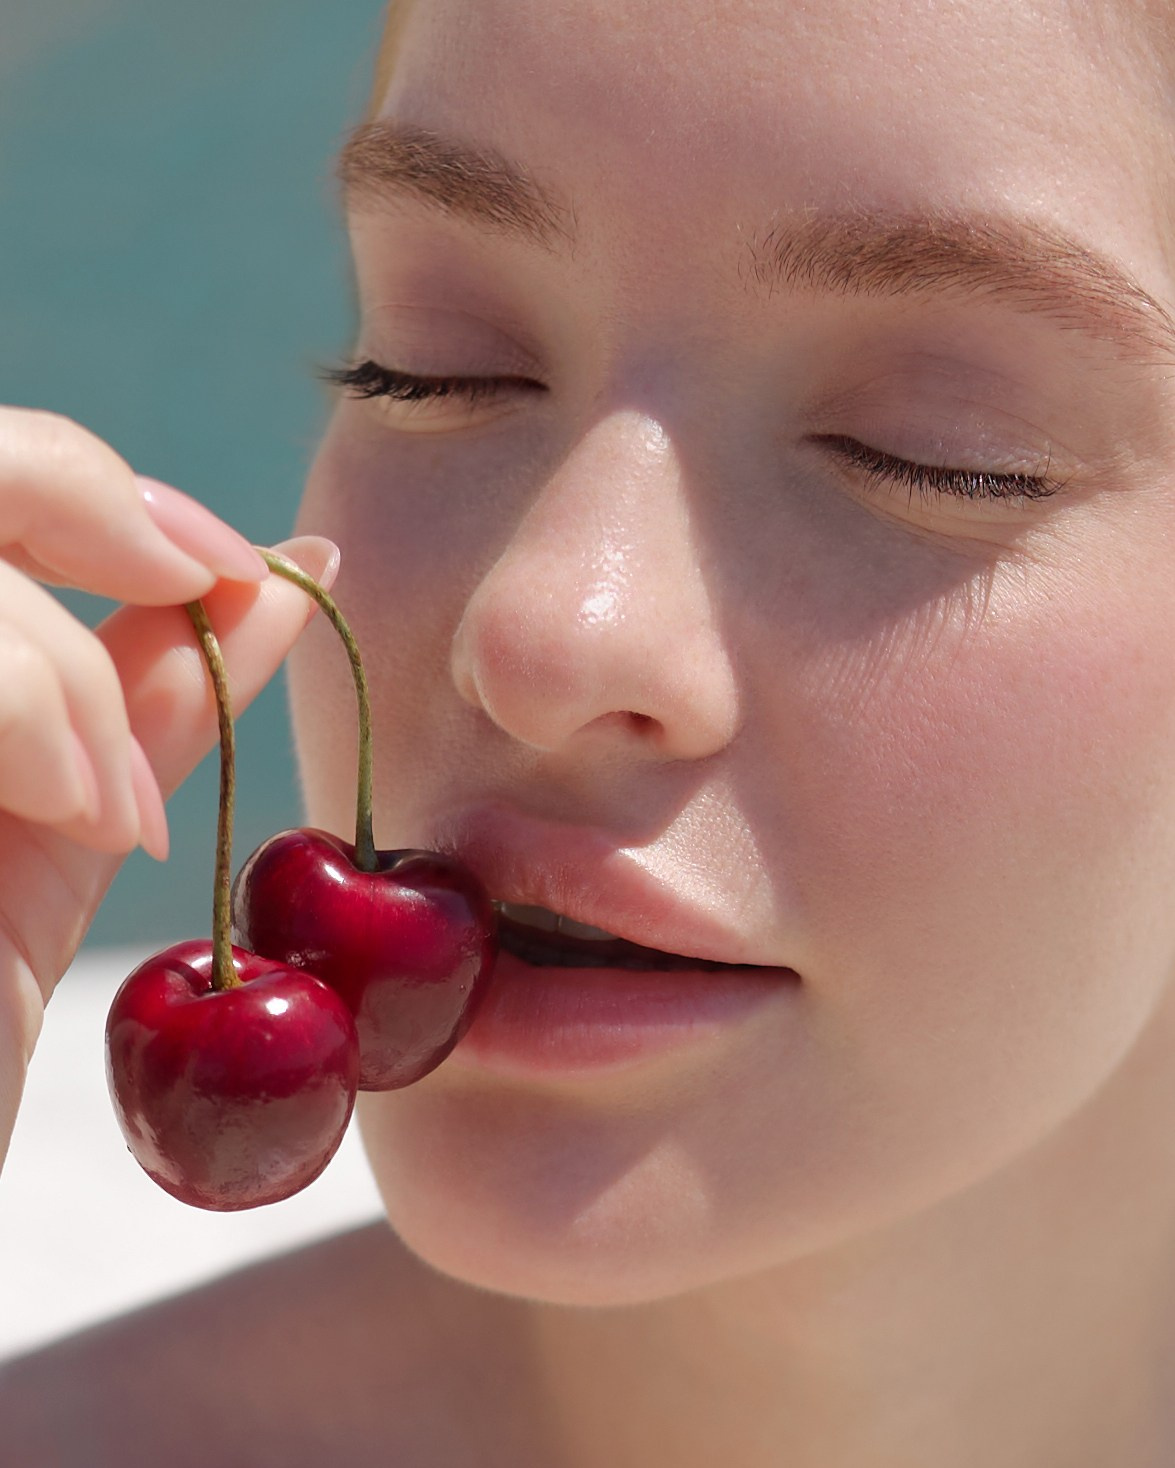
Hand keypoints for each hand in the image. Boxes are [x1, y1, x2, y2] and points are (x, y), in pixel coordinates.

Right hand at [0, 407, 337, 1169]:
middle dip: (78, 496)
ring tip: (114, 798)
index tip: (234, 565)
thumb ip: (143, 698)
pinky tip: (85, 818)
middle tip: (197, 583)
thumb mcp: (66, 835)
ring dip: (56, 661)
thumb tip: (278, 579)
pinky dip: (33, 714)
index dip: (96, 486)